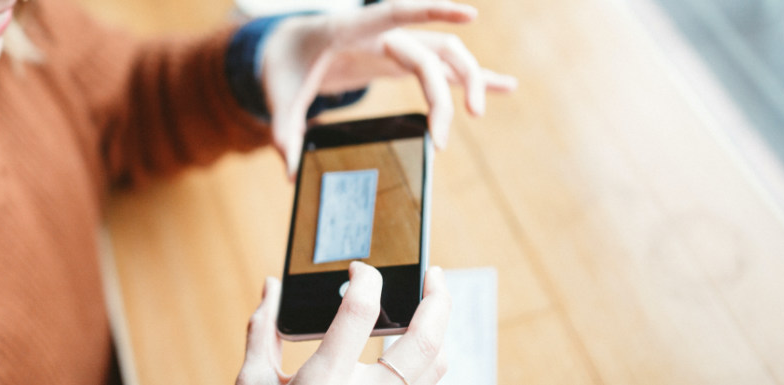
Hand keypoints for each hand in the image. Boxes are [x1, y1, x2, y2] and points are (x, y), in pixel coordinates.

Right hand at [237, 263, 451, 384]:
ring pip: (437, 367)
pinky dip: (429, 365)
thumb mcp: (254, 384)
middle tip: (434, 273)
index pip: (360, 312)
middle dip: (437, 299)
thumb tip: (272, 287)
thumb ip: (263, 331)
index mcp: (324, 382)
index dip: (365, 279)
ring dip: (439, 332)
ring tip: (430, 309)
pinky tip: (414, 351)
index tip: (360, 268)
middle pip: (424, 341)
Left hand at [260, 0, 518, 176]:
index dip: (433, 11)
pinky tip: (505, 85)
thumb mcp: (278, 95)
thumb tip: (289, 171)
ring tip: (478, 114)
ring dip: (469, 80)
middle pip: (429, 53)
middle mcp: (382, 34)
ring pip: (446, 55)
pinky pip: (445, 67)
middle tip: (441, 139)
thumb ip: (284, 129)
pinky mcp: (403, 60)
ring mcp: (397, 45)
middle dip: (442, 94)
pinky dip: (473, 76)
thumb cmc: (286, 64)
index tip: (470, 14)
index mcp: (352, 29)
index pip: (397, 12)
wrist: (289, 47)